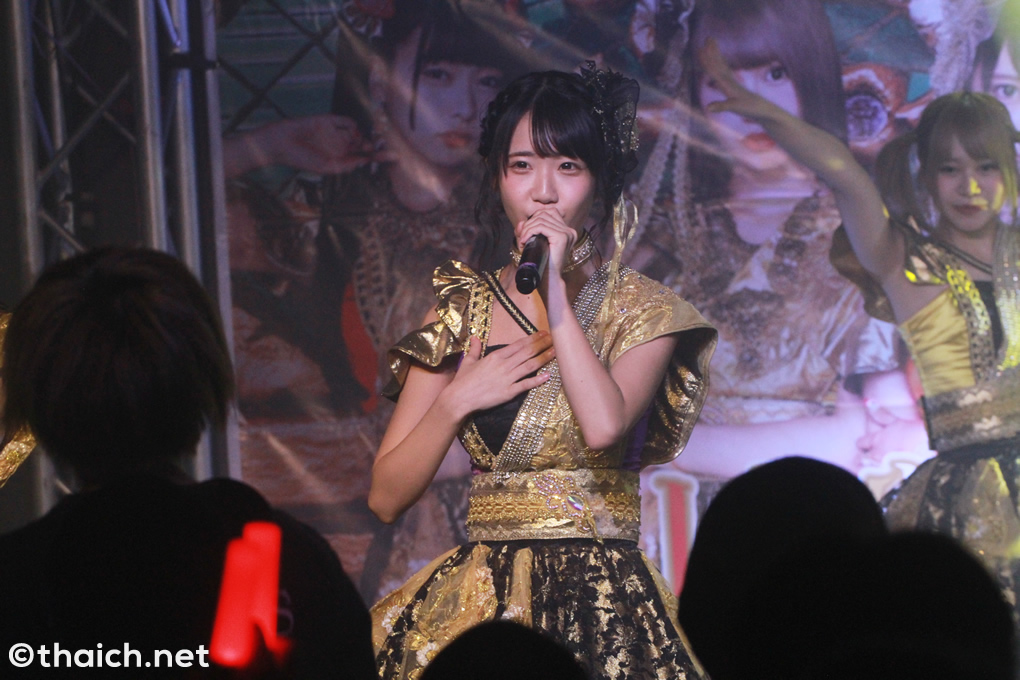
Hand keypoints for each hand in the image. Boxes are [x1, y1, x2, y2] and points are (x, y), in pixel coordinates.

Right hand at [266, 114, 388, 173]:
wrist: (281, 143)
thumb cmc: (302, 159)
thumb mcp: (327, 167)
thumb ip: (347, 165)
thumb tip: (366, 160)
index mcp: (342, 159)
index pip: (365, 157)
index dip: (379, 156)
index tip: (394, 156)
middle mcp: (341, 146)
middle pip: (365, 144)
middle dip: (375, 145)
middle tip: (384, 145)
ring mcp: (336, 133)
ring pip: (358, 132)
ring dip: (364, 136)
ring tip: (368, 142)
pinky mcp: (329, 121)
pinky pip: (346, 121)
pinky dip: (352, 125)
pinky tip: (352, 132)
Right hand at [443, 333, 553, 417]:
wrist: (459, 398)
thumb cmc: (463, 380)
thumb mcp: (468, 361)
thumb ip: (475, 349)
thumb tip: (475, 337)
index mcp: (495, 356)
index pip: (518, 345)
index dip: (532, 338)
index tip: (542, 333)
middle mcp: (504, 365)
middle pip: (527, 352)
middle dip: (541, 344)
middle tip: (554, 339)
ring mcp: (507, 379)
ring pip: (530, 366)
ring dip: (543, 358)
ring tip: (554, 352)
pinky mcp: (509, 392)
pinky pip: (526, 384)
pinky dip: (538, 380)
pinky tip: (548, 375)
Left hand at [515, 208, 577, 278]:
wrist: (549, 281)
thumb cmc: (542, 265)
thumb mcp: (534, 244)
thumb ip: (528, 231)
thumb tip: (521, 222)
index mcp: (566, 231)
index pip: (549, 212)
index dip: (534, 219)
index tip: (525, 233)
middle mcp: (569, 231)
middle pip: (544, 214)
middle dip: (529, 224)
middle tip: (521, 239)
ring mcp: (567, 233)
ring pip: (541, 219)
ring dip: (527, 229)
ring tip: (522, 242)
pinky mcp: (562, 237)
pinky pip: (541, 226)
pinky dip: (529, 232)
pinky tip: (524, 241)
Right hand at [698, 38, 783, 122]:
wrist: (762, 109)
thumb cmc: (749, 109)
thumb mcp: (735, 108)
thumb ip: (722, 106)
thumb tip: (708, 107)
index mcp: (727, 84)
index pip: (714, 70)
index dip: (707, 60)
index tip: (701, 49)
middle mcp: (729, 80)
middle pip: (719, 63)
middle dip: (712, 51)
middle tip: (708, 37)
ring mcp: (732, 81)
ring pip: (722, 65)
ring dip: (716, 54)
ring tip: (711, 44)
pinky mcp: (733, 85)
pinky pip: (724, 71)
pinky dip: (719, 64)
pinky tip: (718, 62)